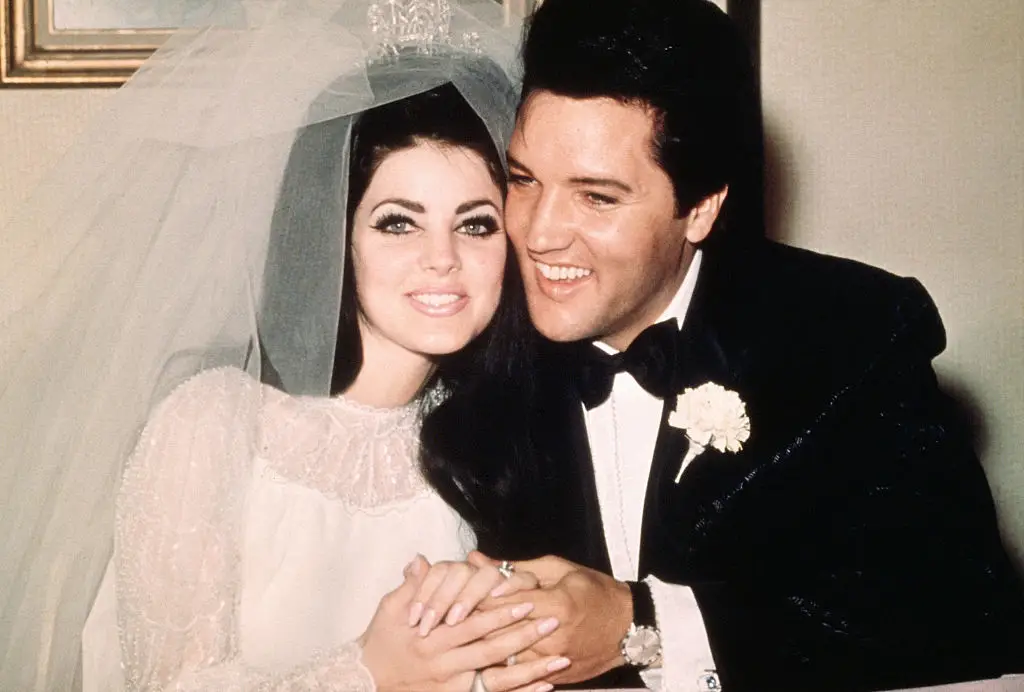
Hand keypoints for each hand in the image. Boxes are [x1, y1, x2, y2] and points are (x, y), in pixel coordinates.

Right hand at [359, 557, 570, 691]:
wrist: (368, 681)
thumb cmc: (381, 642)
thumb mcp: (388, 609)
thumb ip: (410, 586)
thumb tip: (421, 560)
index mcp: (433, 637)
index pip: (473, 622)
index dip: (500, 611)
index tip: (527, 599)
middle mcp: (446, 664)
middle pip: (492, 649)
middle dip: (524, 636)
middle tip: (553, 622)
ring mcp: (455, 685)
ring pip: (499, 678)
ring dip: (531, 669)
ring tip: (560, 659)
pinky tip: (545, 686)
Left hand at [470, 553, 631, 684]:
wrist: (629, 627)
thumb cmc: (595, 590)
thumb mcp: (558, 569)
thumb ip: (515, 567)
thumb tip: (477, 559)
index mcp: (555, 604)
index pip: (502, 602)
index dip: (474, 599)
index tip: (454, 594)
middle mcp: (553, 635)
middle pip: (499, 632)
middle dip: (470, 625)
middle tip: (445, 619)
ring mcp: (554, 658)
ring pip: (505, 657)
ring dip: (479, 648)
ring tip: (456, 639)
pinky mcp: (556, 674)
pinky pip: (520, 674)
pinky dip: (499, 666)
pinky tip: (480, 659)